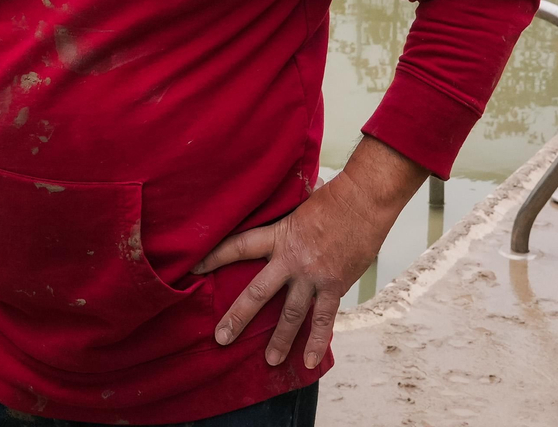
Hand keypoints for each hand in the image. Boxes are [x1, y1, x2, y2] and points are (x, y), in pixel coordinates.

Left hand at [193, 136, 426, 368]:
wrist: (365, 200)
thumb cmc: (335, 196)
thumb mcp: (300, 203)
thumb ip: (287, 214)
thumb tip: (275, 205)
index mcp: (279, 235)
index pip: (238, 247)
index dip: (214, 257)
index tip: (193, 269)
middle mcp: (291, 259)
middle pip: (258, 293)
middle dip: (238, 317)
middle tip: (222, 338)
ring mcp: (313, 276)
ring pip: (291, 315)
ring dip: (279, 340)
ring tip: (269, 360)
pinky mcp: (335, 286)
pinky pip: (324, 319)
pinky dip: (318, 342)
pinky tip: (308, 361)